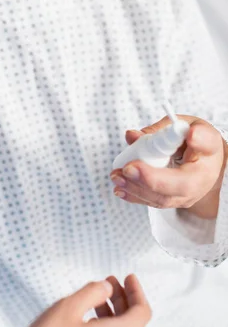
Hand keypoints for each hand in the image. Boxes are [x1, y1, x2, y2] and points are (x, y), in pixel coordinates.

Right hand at [0, 275, 150, 326]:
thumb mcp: (69, 307)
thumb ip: (93, 292)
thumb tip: (107, 288)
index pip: (142, 311)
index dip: (136, 291)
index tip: (128, 278)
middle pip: (132, 324)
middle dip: (122, 300)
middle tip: (109, 283)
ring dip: (112, 315)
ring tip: (96, 300)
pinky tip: (88, 322)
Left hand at [111, 116, 227, 218]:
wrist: (202, 163)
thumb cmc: (191, 139)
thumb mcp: (181, 124)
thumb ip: (159, 129)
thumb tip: (132, 136)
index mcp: (209, 148)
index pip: (207, 144)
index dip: (199, 139)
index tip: (191, 135)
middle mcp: (203, 176)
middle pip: (181, 185)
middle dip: (151, 179)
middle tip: (128, 168)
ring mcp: (188, 194)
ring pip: (163, 198)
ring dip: (137, 188)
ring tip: (117, 177)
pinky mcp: (174, 201)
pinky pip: (154, 202)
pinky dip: (135, 196)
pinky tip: (120, 189)